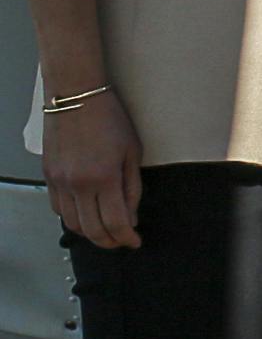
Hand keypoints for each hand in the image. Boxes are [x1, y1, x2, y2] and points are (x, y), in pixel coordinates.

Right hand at [43, 89, 142, 250]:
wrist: (76, 97)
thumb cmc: (110, 119)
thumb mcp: (133, 151)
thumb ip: (132, 187)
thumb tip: (131, 217)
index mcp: (103, 178)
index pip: (115, 223)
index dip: (126, 238)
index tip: (135, 242)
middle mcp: (77, 185)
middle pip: (92, 230)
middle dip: (109, 241)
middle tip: (122, 241)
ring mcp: (59, 182)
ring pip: (72, 223)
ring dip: (90, 233)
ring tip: (106, 231)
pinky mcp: (48, 176)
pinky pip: (58, 209)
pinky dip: (73, 218)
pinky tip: (86, 215)